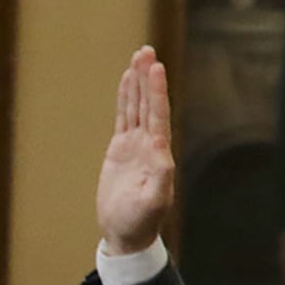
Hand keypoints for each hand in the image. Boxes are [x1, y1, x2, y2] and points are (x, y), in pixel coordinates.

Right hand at [96, 47, 175, 255]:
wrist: (127, 233)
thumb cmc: (140, 221)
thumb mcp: (152, 203)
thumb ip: (160, 180)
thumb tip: (164, 157)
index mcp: (159, 153)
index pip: (158, 115)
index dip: (157, 91)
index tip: (156, 68)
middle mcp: (150, 144)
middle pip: (148, 103)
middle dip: (147, 77)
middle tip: (146, 50)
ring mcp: (135, 145)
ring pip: (136, 106)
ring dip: (137, 82)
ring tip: (138, 57)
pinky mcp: (121, 150)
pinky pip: (124, 117)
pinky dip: (125, 99)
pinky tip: (126, 82)